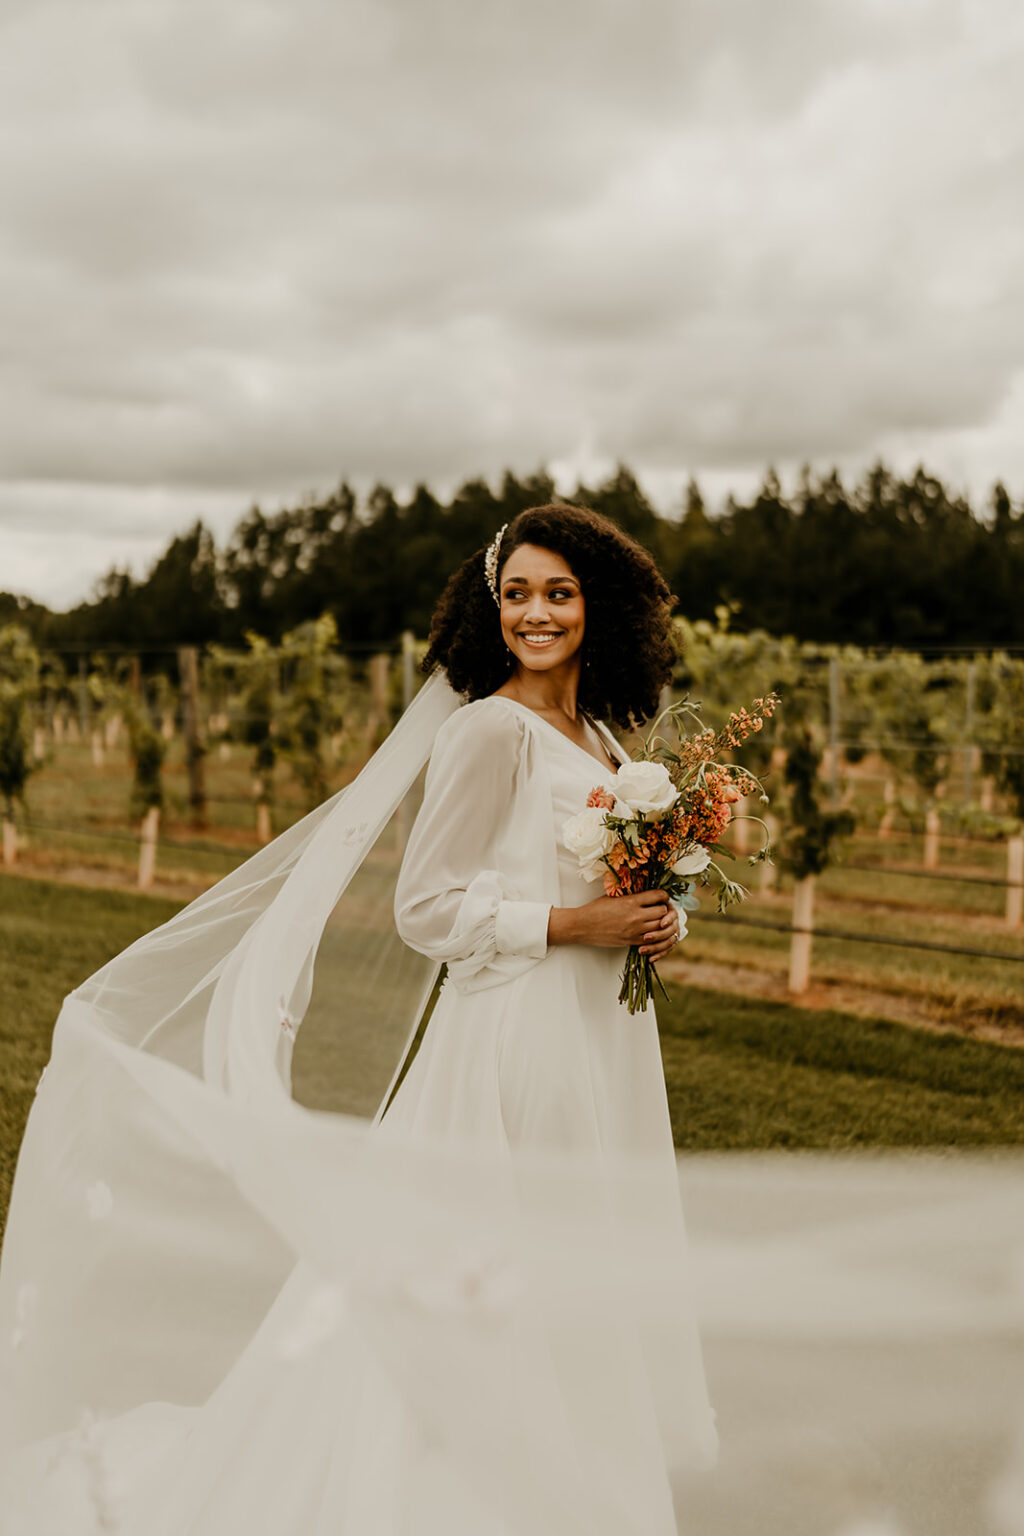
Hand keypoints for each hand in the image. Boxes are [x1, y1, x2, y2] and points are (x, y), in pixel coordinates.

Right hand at [547, 891, 684, 955]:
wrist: (583, 926)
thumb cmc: (596, 909)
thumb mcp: (614, 896)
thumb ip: (632, 896)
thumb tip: (648, 894)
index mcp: (631, 901)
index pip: (658, 896)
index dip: (664, 896)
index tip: (662, 897)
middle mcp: (636, 916)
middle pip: (663, 912)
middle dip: (665, 909)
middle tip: (662, 908)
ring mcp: (635, 930)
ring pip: (660, 927)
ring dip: (662, 923)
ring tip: (659, 920)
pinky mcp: (632, 941)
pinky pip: (652, 940)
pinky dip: (656, 935)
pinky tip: (653, 931)